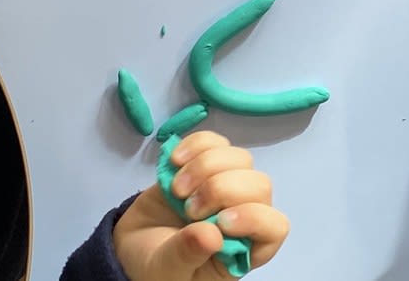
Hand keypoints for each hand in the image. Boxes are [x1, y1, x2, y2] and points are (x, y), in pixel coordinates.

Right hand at [114, 133, 288, 280]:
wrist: (133, 245)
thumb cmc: (157, 265)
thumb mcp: (169, 268)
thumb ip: (189, 254)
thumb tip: (211, 235)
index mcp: (245, 249)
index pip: (275, 227)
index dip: (254, 218)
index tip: (220, 221)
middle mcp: (244, 214)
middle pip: (259, 185)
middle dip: (222, 189)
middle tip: (189, 208)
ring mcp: (228, 185)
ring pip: (240, 159)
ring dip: (206, 167)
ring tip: (176, 189)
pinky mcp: (207, 164)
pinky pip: (215, 142)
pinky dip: (195, 145)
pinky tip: (174, 162)